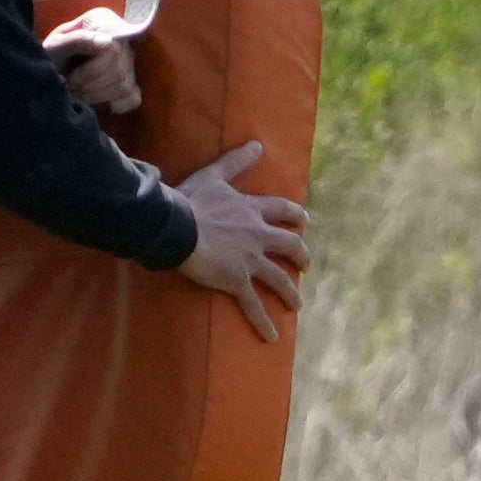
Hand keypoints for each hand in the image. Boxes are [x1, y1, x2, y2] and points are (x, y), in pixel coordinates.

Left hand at [43, 8, 143, 114]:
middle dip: (93, 85)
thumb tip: (108, 42)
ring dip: (98, 96)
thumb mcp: (55, 45)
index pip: (114, 49)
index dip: (94, 70)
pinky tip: (99, 99)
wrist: (47, 71)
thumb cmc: (50, 56)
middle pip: (121, 70)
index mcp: (104, 22)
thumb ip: (79, 40)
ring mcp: (129, 62)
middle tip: (73, 87)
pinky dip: (115, 104)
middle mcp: (123, 38)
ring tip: (80, 92)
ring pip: (125, 86)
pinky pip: (133, 98)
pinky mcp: (131, 83)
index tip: (73, 77)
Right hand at [175, 141, 308, 341]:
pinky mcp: (236, 280)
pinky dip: (263, 322)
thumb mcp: (215, 176)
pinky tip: (273, 337)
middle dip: (301, 257)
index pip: (282, 212)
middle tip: (306, 266)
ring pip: (279, 279)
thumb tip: (257, 143)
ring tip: (298, 305)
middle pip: (290, 247)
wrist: (175, 225)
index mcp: (252, 211)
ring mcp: (250, 260)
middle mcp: (258, 236)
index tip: (304, 222)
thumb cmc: (189, 200)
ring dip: (291, 294)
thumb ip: (236, 161)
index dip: (295, 217)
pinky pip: (253, 305)